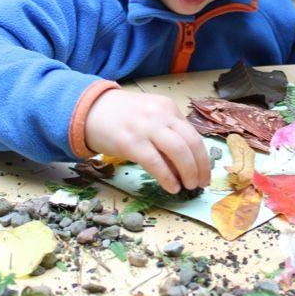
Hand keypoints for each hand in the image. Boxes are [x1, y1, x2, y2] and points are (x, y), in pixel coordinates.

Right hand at [84, 90, 210, 191]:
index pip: (194, 134)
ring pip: (178, 151)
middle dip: (200, 167)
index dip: (203, 157)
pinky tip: (172, 187)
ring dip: (189, 172)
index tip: (205, 172)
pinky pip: (156, 163)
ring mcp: (146, 128)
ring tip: (190, 186)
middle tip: (201, 183)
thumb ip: (167, 133)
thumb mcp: (149, 117)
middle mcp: (160, 115)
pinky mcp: (130, 142)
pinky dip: (168, 178)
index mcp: (168, 108)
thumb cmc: (121, 116)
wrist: (89, 109)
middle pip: (191, 143)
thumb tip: (185, 165)